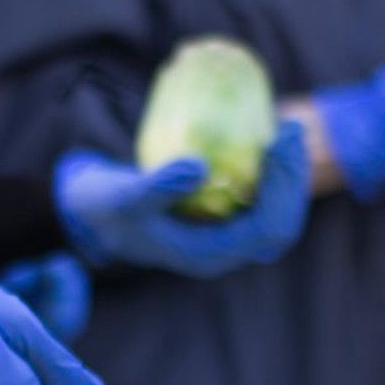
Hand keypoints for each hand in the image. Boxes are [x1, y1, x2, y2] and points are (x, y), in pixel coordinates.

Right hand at [54, 120, 308, 278]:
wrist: (91, 212)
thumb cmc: (105, 206)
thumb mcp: (122, 194)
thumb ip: (156, 186)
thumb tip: (200, 167)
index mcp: (206, 256)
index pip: (265, 231)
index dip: (282, 189)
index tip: (279, 142)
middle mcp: (222, 251)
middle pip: (280, 224)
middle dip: (293, 178)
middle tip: (291, 129)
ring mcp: (223, 235)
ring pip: (275, 211)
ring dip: (287, 173)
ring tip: (287, 128)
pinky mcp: (219, 216)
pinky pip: (258, 197)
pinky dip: (268, 170)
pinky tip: (266, 135)